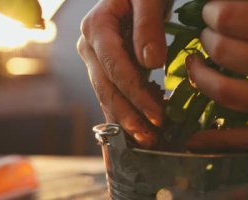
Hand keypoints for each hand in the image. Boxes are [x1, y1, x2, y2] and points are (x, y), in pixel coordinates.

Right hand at [77, 0, 171, 147]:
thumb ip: (148, 25)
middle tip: (152, 137)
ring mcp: (94, 58)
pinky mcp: (103, 67)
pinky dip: (122, 112)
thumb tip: (151, 63)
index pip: (115, 67)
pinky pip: (110, 93)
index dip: (136, 94)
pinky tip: (133, 130)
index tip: (158, 116)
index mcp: (96, 27)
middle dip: (129, 115)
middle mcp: (89, 46)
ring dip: (125, 120)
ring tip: (146, 139)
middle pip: (107, 87)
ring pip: (106, 95)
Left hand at [185, 1, 247, 150]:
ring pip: (226, 92)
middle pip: (224, 52)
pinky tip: (192, 139)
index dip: (214, 11)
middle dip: (208, 38)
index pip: (232, 18)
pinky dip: (217, 140)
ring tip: (195, 64)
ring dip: (201, 76)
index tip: (212, 10)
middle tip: (207, 33)